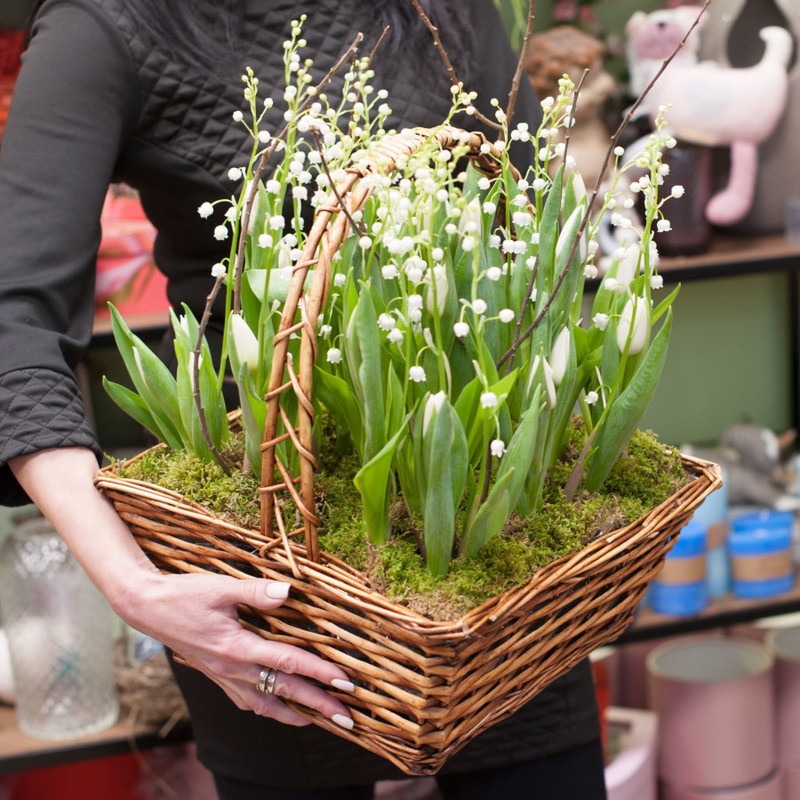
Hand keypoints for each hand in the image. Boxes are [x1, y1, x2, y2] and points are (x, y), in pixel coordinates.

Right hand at [119, 569, 354, 728]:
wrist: (146, 608)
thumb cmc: (183, 595)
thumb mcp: (220, 587)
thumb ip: (255, 591)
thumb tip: (288, 592)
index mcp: (236, 648)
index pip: (287, 663)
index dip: (318, 672)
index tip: (344, 681)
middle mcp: (232, 669)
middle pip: (283, 692)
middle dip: (318, 706)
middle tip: (347, 717)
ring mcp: (223, 676)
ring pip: (264, 704)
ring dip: (293, 714)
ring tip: (318, 721)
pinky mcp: (215, 676)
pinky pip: (246, 700)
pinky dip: (266, 708)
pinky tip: (276, 708)